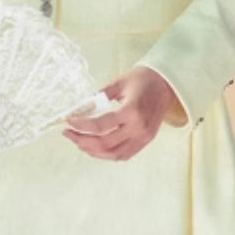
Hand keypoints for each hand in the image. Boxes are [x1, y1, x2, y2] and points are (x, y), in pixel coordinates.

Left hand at [63, 67, 179, 160]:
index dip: (81, 125)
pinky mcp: (146, 141)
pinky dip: (108, 155)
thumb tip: (80, 108)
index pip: (100, 125)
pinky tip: (96, 148)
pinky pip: (124, 155)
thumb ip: (99, 97)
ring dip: (93, 151)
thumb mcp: (118, 83)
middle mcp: (138, 127)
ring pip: (113, 154)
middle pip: (104, 143)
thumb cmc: (143, 79)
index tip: (69, 121)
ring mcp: (143, 137)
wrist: (166, 83)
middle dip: (82, 140)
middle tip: (69, 133)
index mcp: (131, 111)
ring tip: (80, 142)